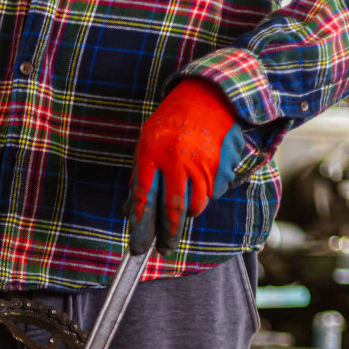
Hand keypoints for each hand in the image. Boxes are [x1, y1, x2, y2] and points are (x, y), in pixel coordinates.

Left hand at [127, 78, 252, 255]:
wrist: (209, 97)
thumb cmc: (172, 124)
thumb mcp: (147, 143)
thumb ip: (140, 177)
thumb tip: (130, 211)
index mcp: (151, 153)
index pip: (143, 198)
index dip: (140, 226)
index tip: (139, 246)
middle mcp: (176, 160)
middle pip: (171, 209)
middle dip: (167, 235)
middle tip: (164, 251)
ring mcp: (200, 164)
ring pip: (194, 206)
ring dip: (187, 216)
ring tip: (182, 215)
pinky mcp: (219, 166)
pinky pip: (211, 194)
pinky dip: (204, 198)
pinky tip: (200, 187)